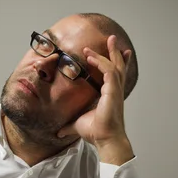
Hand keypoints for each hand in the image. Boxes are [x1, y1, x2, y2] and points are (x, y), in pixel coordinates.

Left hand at [58, 35, 133, 164]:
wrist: (105, 139)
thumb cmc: (96, 132)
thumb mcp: (78, 125)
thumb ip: (69, 126)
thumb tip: (59, 132)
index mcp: (109, 95)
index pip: (113, 75)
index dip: (111, 63)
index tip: (104, 54)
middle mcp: (115, 91)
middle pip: (118, 66)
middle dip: (115, 52)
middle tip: (111, 38)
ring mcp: (115, 90)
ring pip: (115, 65)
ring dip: (109, 52)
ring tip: (108, 40)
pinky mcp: (113, 91)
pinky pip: (109, 71)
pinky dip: (101, 63)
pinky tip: (92, 57)